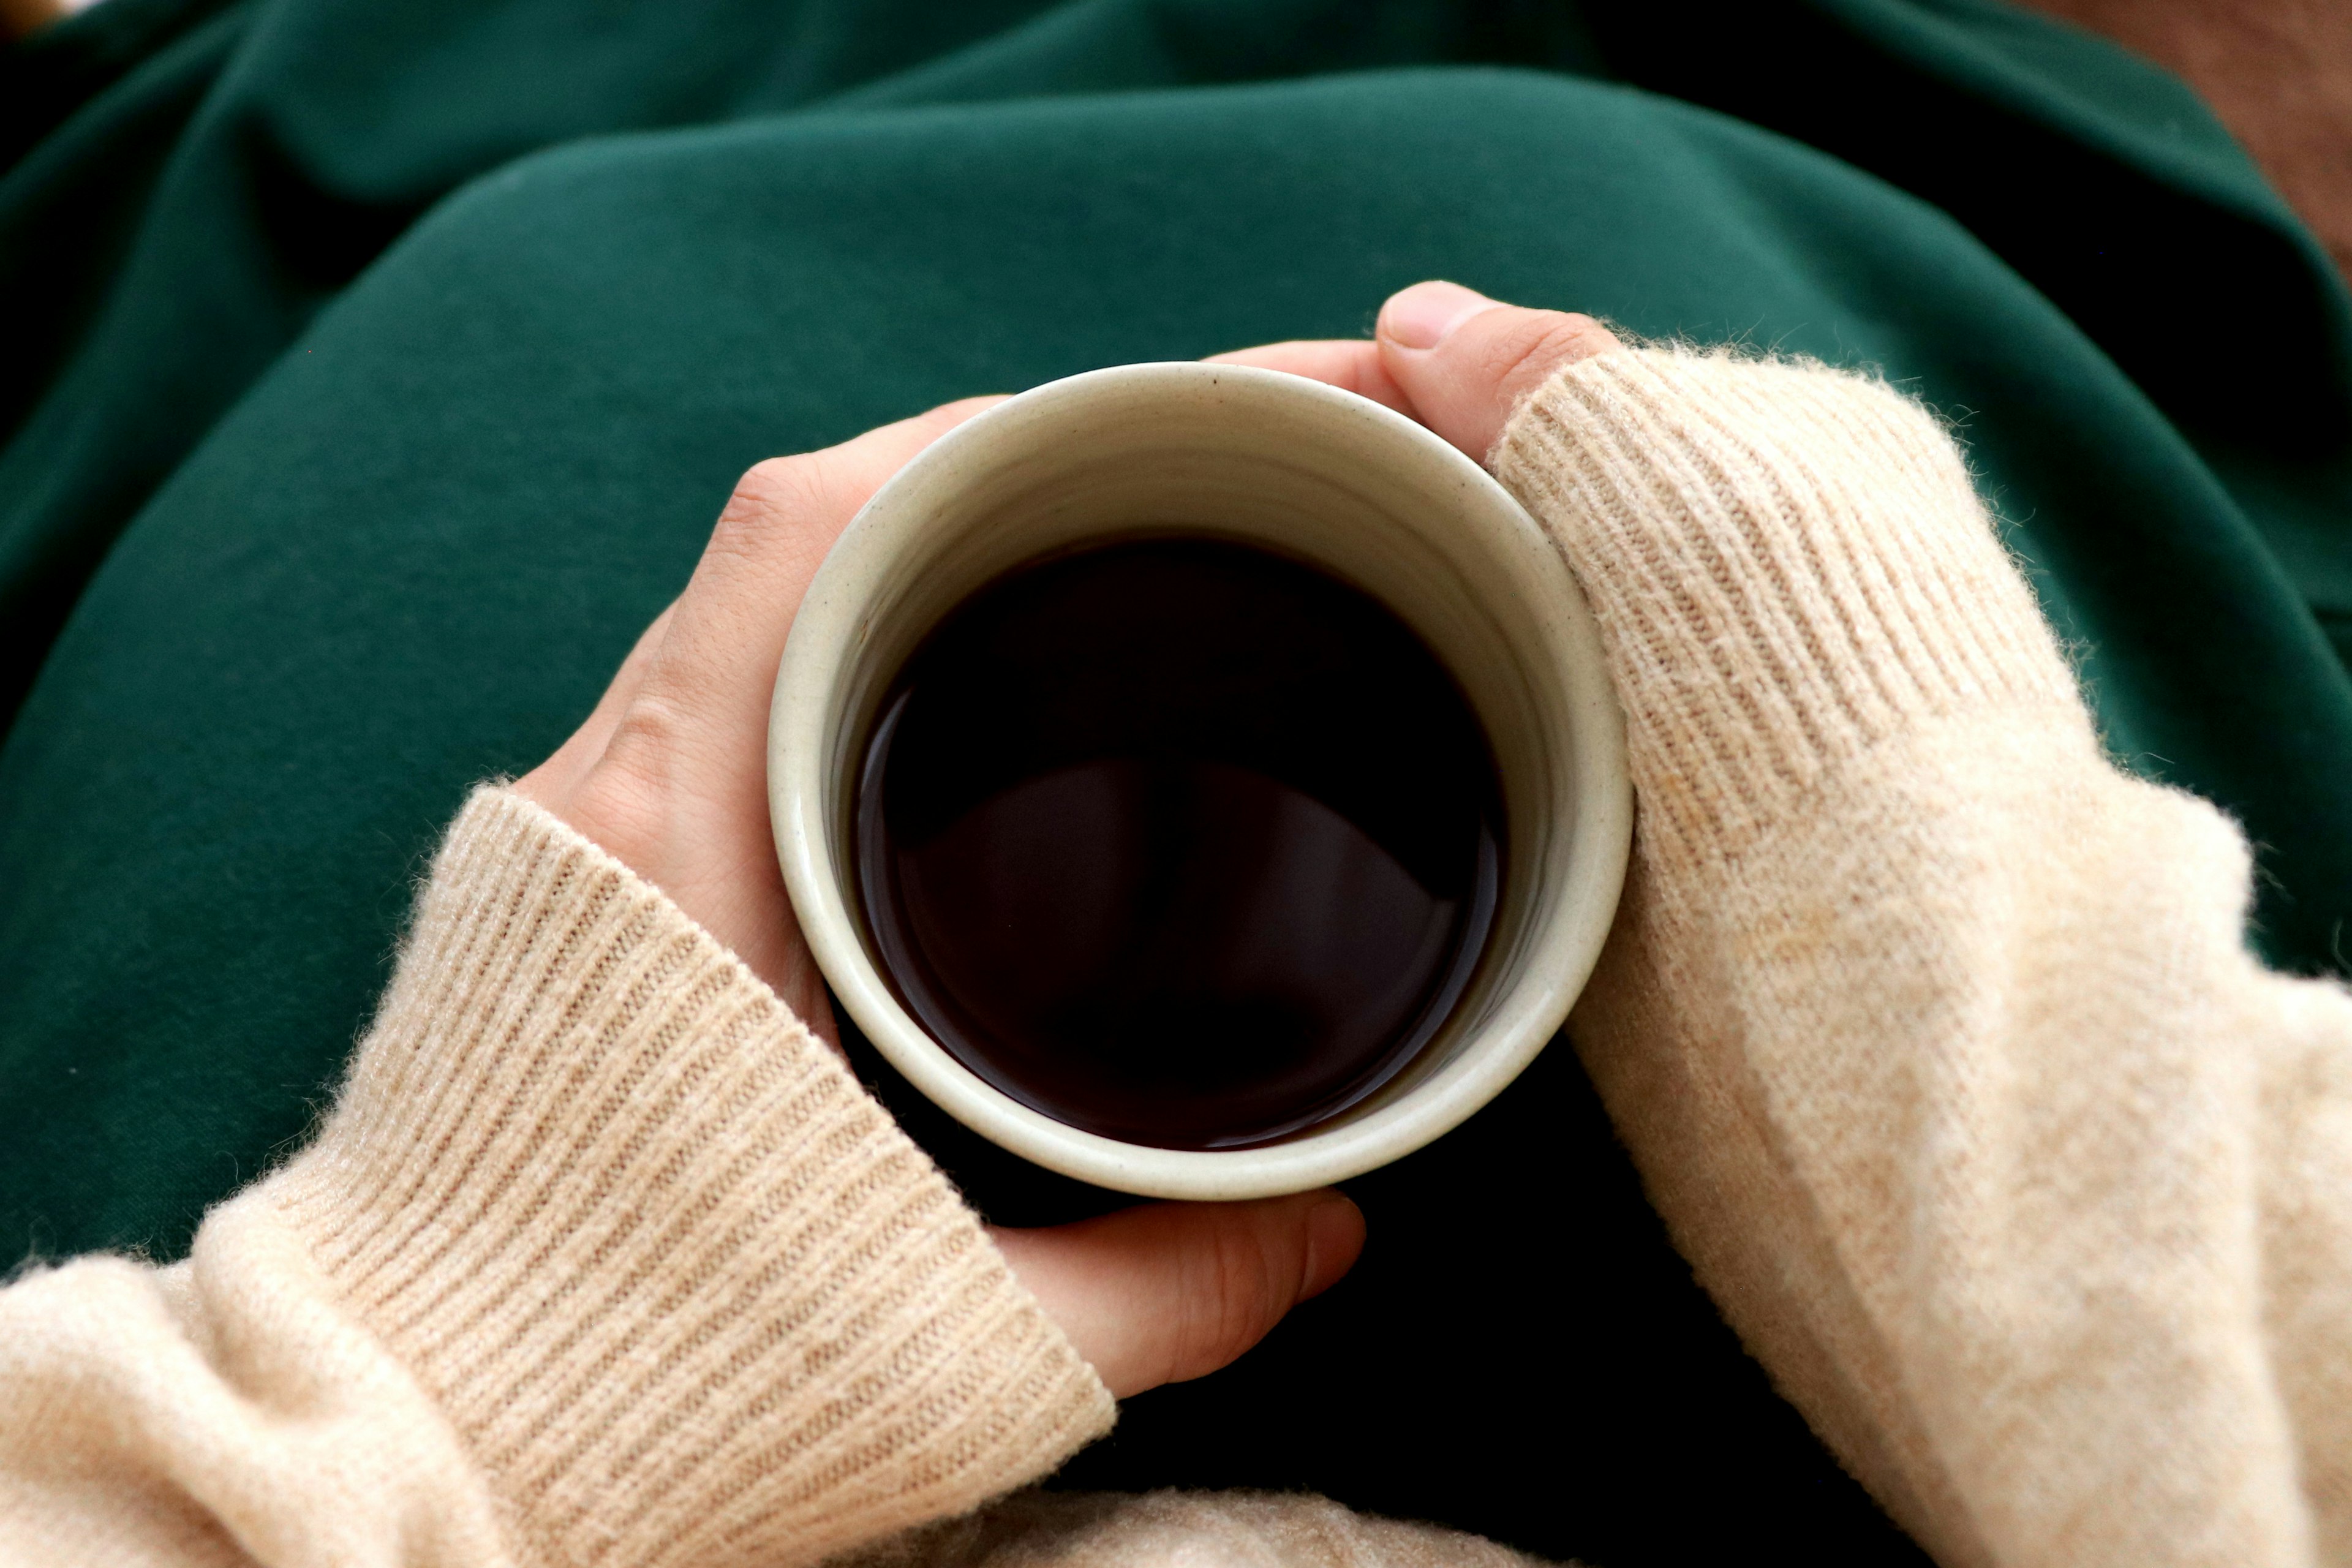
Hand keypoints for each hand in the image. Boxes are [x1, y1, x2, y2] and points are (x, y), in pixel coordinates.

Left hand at [514, 279, 1610, 1399]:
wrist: (414, 1447)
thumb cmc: (636, 1379)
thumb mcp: (945, 1338)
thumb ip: (1167, 1284)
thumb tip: (1337, 1229)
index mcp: (683, 854)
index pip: (795, 538)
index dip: (969, 443)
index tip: (1126, 432)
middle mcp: (614, 803)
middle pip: (792, 538)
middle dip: (985, 483)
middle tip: (1153, 499)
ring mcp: (578, 834)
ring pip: (753, 610)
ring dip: (911, 564)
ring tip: (1079, 572)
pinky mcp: (572, 885)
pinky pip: (717, 692)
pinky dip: (846, 654)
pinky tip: (958, 707)